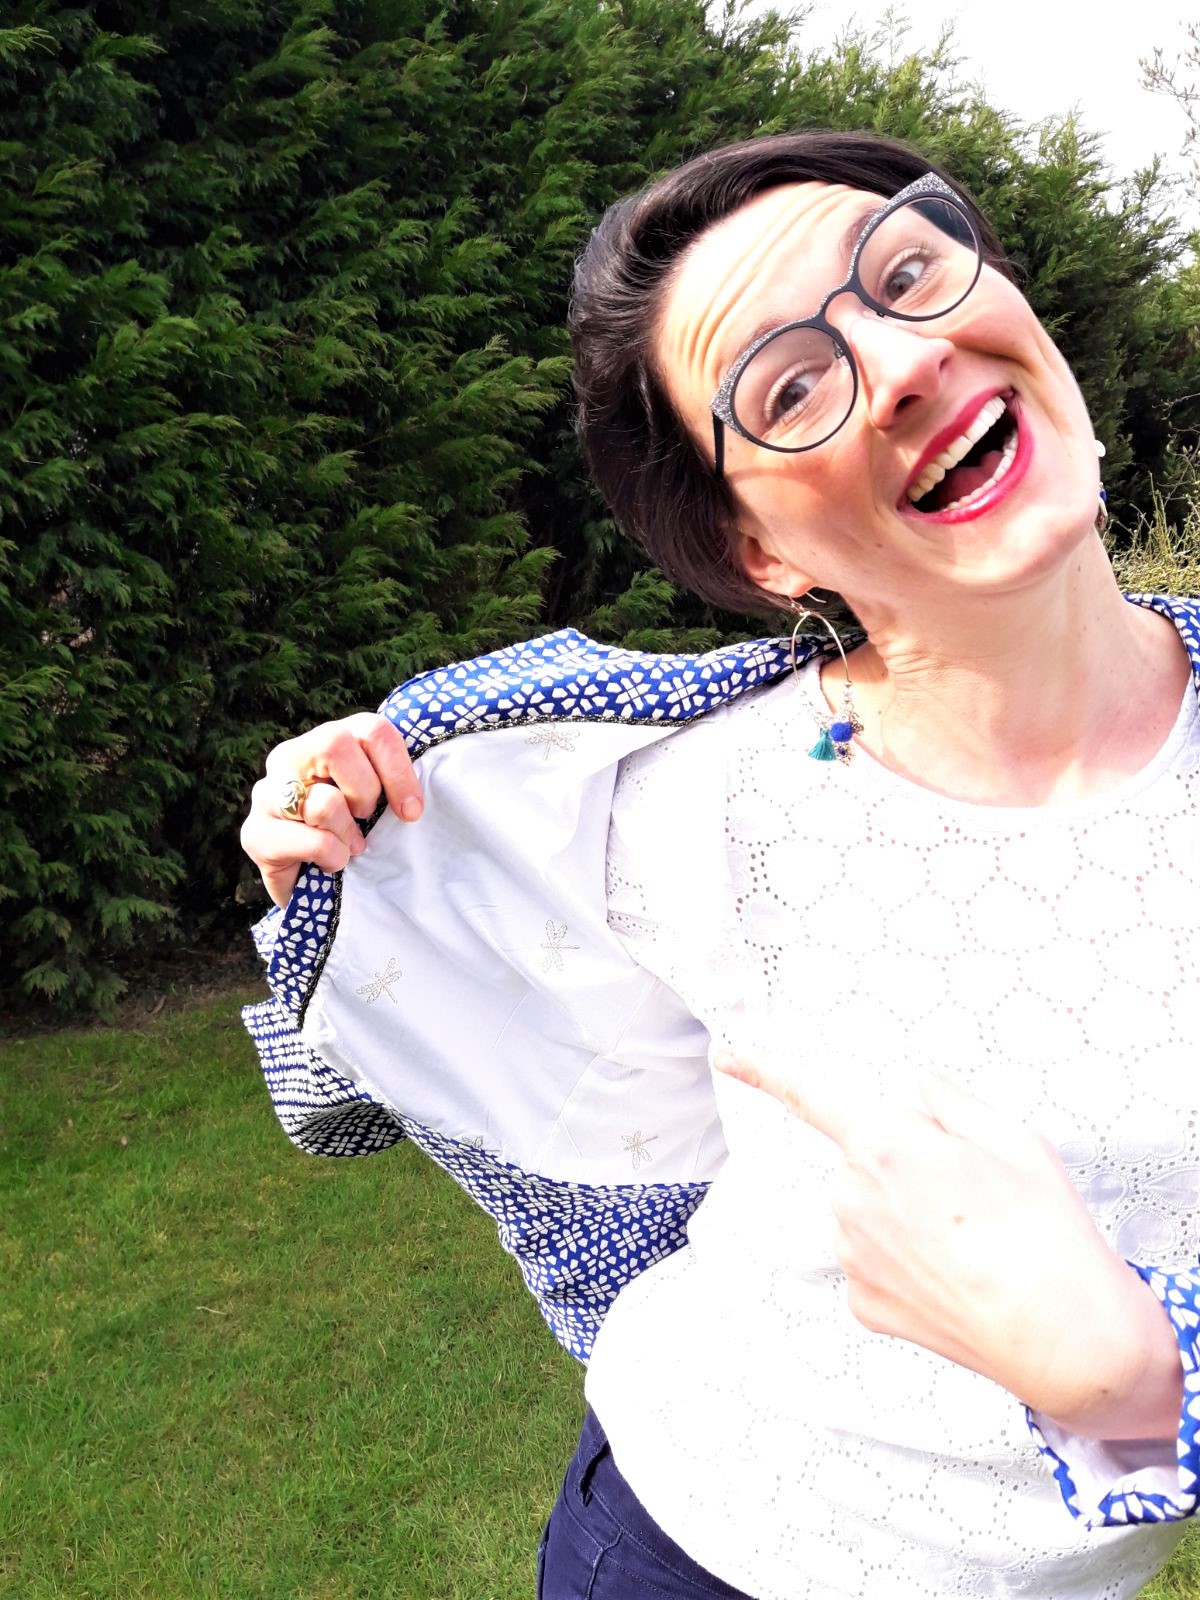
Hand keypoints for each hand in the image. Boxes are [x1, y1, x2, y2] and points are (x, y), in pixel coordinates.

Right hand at [240, 714, 422, 906]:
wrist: (315, 890)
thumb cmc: (356, 836)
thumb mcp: (379, 804)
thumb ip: (390, 785)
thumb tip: (412, 802)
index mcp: (331, 740)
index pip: (371, 730)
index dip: (398, 770)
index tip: (411, 811)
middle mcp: (293, 755)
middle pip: (334, 744)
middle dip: (364, 792)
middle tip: (366, 819)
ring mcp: (267, 791)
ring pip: (322, 800)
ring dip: (348, 833)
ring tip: (348, 846)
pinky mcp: (255, 831)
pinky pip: (312, 841)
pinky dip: (333, 858)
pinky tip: (330, 863)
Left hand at [714, 1053, 1181, 1439]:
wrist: (1066, 1340)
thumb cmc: (1045, 1234)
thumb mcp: (1011, 1136)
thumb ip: (947, 1102)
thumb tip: (910, 1095)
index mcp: (884, 1145)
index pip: (811, 1096)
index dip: (764, 1070)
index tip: (726, 1055)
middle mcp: (851, 1198)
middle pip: (865, 1159)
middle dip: (906, 1165)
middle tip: (973, 1197)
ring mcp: (852, 1256)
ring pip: (869, 1211)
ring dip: (907, 1217)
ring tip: (973, 1244)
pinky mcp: (863, 1304)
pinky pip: (875, 1261)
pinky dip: (908, 1265)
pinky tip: (953, 1279)